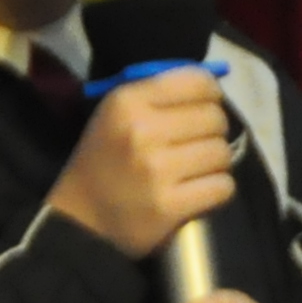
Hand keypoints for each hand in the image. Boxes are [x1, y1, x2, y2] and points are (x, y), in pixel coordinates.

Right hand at [43, 65, 234, 258]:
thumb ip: (160, 94)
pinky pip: (222, 187)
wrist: (79, 220)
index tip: (201, 109)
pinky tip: (195, 193)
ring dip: (213, 164)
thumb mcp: (116, 115)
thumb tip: (213, 87)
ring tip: (191, 172)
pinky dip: (215, 191)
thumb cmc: (104, 161)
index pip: (199, 82)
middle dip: (210, 133)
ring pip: (222, 153)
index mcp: (126, 102)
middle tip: (193, 146)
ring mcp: (156, 170)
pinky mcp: (169, 206)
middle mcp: (141, 131)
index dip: (210, 95)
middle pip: (215, 118)